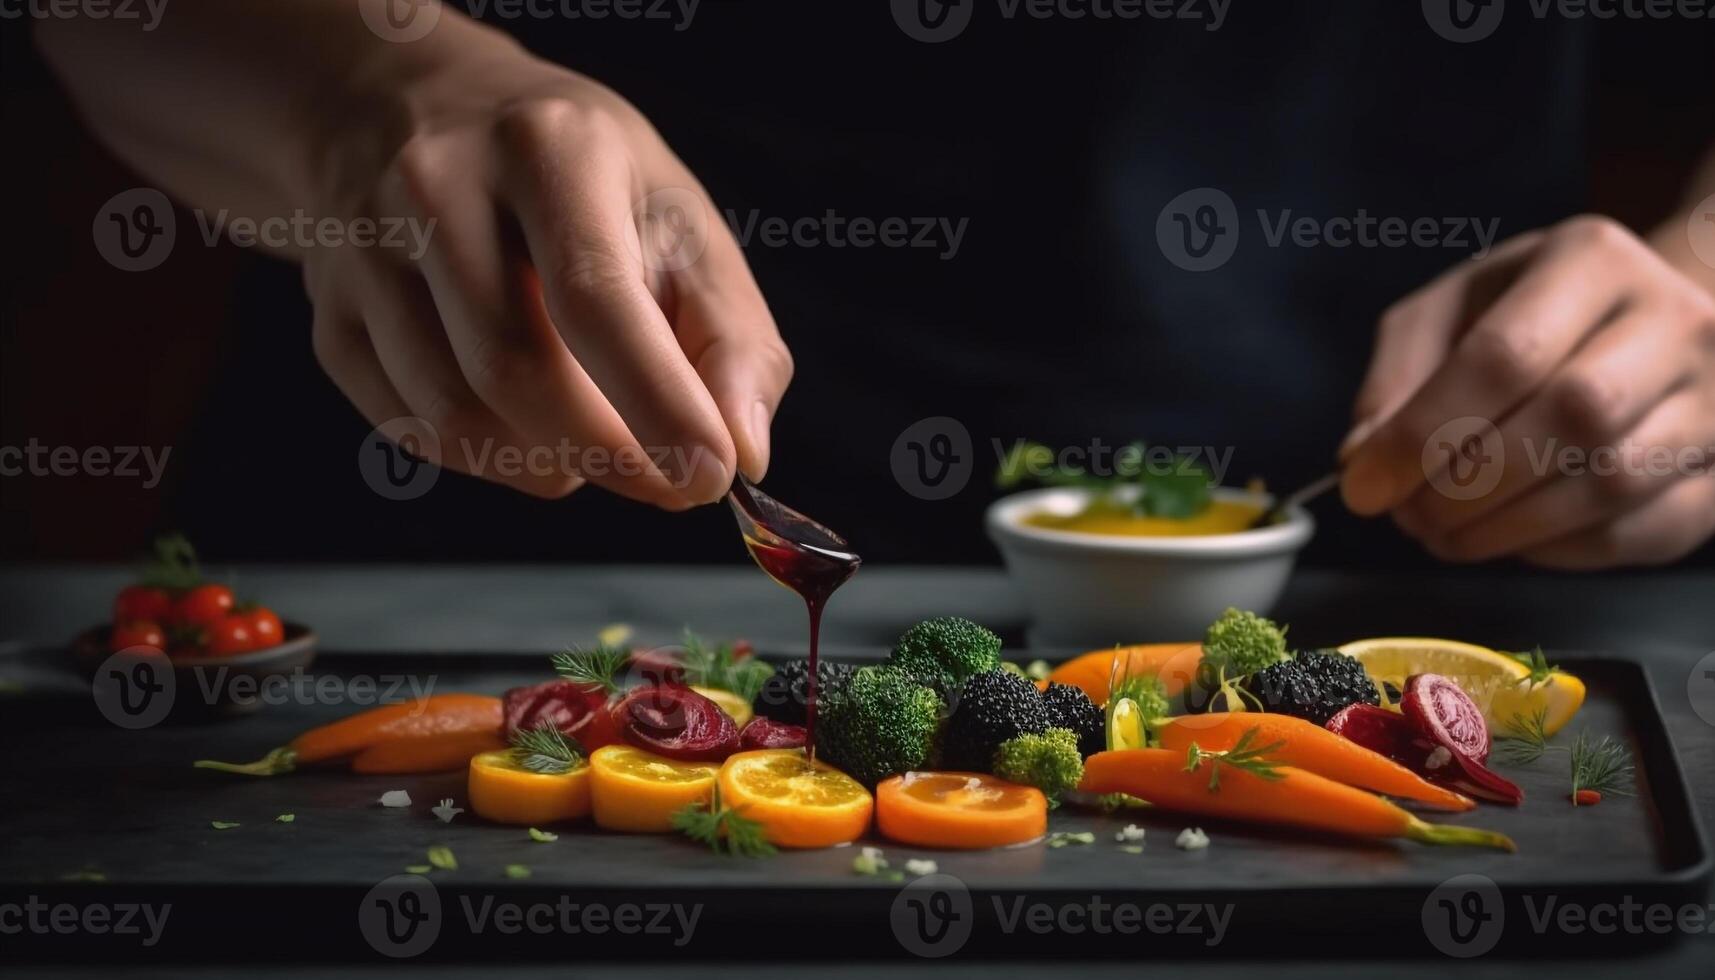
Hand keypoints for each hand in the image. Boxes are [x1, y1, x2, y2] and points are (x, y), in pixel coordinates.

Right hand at [304, 33, 788, 505]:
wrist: (412, 112)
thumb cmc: (574, 179)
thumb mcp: (674, 215)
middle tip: (667, 482)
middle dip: (607, 453)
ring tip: (597, 443)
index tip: (711, 476)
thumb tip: (743, 448)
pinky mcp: (328, 314)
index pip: (595, 297)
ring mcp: (363, 251)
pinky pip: (412, 430)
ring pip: (455, 416)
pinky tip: (527, 428)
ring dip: (548, 465)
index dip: (659, 403)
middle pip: (514, 370)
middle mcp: (436, 187)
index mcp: (547, 148)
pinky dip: (489, 460)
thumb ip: (730, 332)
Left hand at [1340, 215, 1714, 568]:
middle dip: (1469, 483)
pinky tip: (1508, 538)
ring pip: (1612, 482)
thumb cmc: (1528, 315)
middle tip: (1409, 516)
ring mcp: (1713, 401)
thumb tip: (1362, 461)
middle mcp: (1675, 320)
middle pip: (1572, 416)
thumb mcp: (1448, 312)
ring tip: (1444, 533)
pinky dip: (1557, 552)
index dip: (1425, 432)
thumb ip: (1396, 378)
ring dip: (1505, 528)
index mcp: (1593, 259)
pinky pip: (1638, 533)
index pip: (1506, 354)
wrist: (1647, 323)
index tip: (1365, 485)